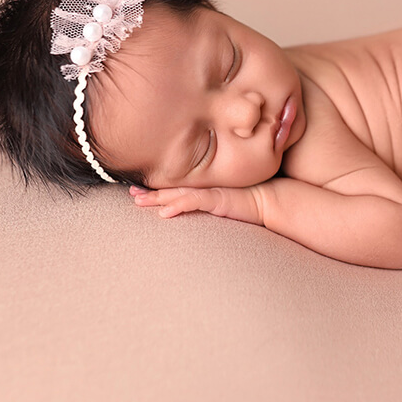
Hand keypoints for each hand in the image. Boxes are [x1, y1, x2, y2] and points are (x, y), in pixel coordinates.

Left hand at [130, 185, 262, 224]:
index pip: (176, 188)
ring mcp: (209, 192)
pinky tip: (164, 213)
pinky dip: (177, 206)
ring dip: (156, 198)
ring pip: (177, 193)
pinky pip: (193, 202)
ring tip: (138, 201)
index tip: (139, 191)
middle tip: (131, 193)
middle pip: (171, 188)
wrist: (270, 200)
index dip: (157, 189)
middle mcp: (204, 188)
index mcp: (204, 189)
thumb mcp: (226, 205)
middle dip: (149, 192)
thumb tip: (202, 212)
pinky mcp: (217, 199)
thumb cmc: (251, 203)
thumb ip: (212, 205)